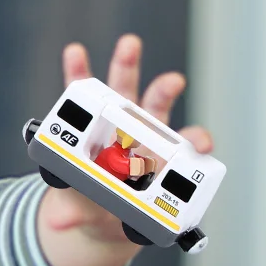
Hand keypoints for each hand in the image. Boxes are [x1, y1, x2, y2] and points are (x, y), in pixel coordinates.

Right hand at [36, 33, 214, 265]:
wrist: (89, 208)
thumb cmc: (105, 215)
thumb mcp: (97, 218)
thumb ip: (83, 216)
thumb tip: (62, 220)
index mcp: (153, 163)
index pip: (180, 149)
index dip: (194, 142)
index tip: (203, 141)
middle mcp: (139, 135)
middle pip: (156, 109)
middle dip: (165, 91)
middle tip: (174, 81)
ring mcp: (115, 120)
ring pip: (124, 90)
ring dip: (126, 66)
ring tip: (130, 45)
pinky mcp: (88, 114)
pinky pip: (82, 90)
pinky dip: (79, 70)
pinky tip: (75, 52)